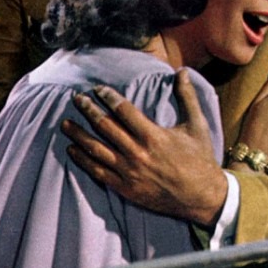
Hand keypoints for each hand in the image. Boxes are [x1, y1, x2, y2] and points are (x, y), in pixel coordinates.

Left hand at [61, 69, 227, 227]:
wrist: (202, 197)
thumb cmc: (200, 159)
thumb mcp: (197, 125)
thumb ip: (187, 96)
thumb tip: (183, 71)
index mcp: (154, 136)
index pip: (123, 110)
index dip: (108, 97)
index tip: (98, 89)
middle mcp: (138, 153)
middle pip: (105, 126)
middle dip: (88, 110)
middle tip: (76, 98)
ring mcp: (130, 172)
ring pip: (96, 150)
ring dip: (79, 135)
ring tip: (65, 123)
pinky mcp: (126, 188)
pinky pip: (99, 172)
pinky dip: (83, 160)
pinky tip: (72, 150)